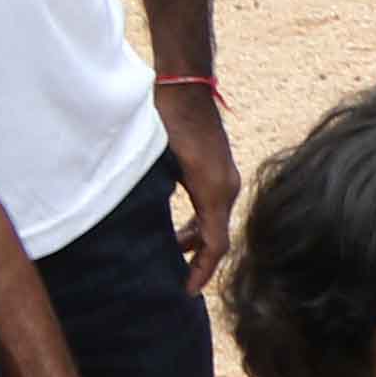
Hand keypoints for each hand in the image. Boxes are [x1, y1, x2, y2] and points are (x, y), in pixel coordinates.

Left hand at [156, 80, 239, 294]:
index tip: (187, 291)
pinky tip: (175, 225)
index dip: (201, 271)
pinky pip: (213, 206)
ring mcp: (226, 177)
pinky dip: (198, 222)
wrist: (184, 85)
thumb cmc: (166, 121)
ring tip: (169, 252)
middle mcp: (227, 186)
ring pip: (214, 220)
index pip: (215, 244)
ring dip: (195, 239)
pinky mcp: (220, 169)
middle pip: (217, 235)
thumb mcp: (157, 166)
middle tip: (174, 280)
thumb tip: (148, 236)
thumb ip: (156, 201)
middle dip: (197, 259)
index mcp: (215, 190)